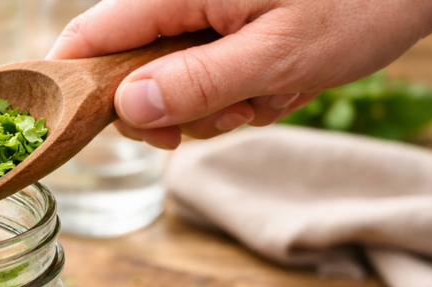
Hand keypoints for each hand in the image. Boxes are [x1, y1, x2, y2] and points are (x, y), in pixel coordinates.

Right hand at [46, 0, 431, 148]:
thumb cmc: (358, 4)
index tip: (84, 129)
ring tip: (268, 96)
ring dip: (213, 109)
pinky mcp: (224, 31)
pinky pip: (204, 80)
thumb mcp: (278, 57)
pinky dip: (236, 98)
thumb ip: (198, 83)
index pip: (89, 35)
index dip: (73, 84)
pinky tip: (276, 88)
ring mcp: (202, 17)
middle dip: (168, 112)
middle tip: (219, 120)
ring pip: (168, 84)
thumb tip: (129, 108)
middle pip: (125, 70)